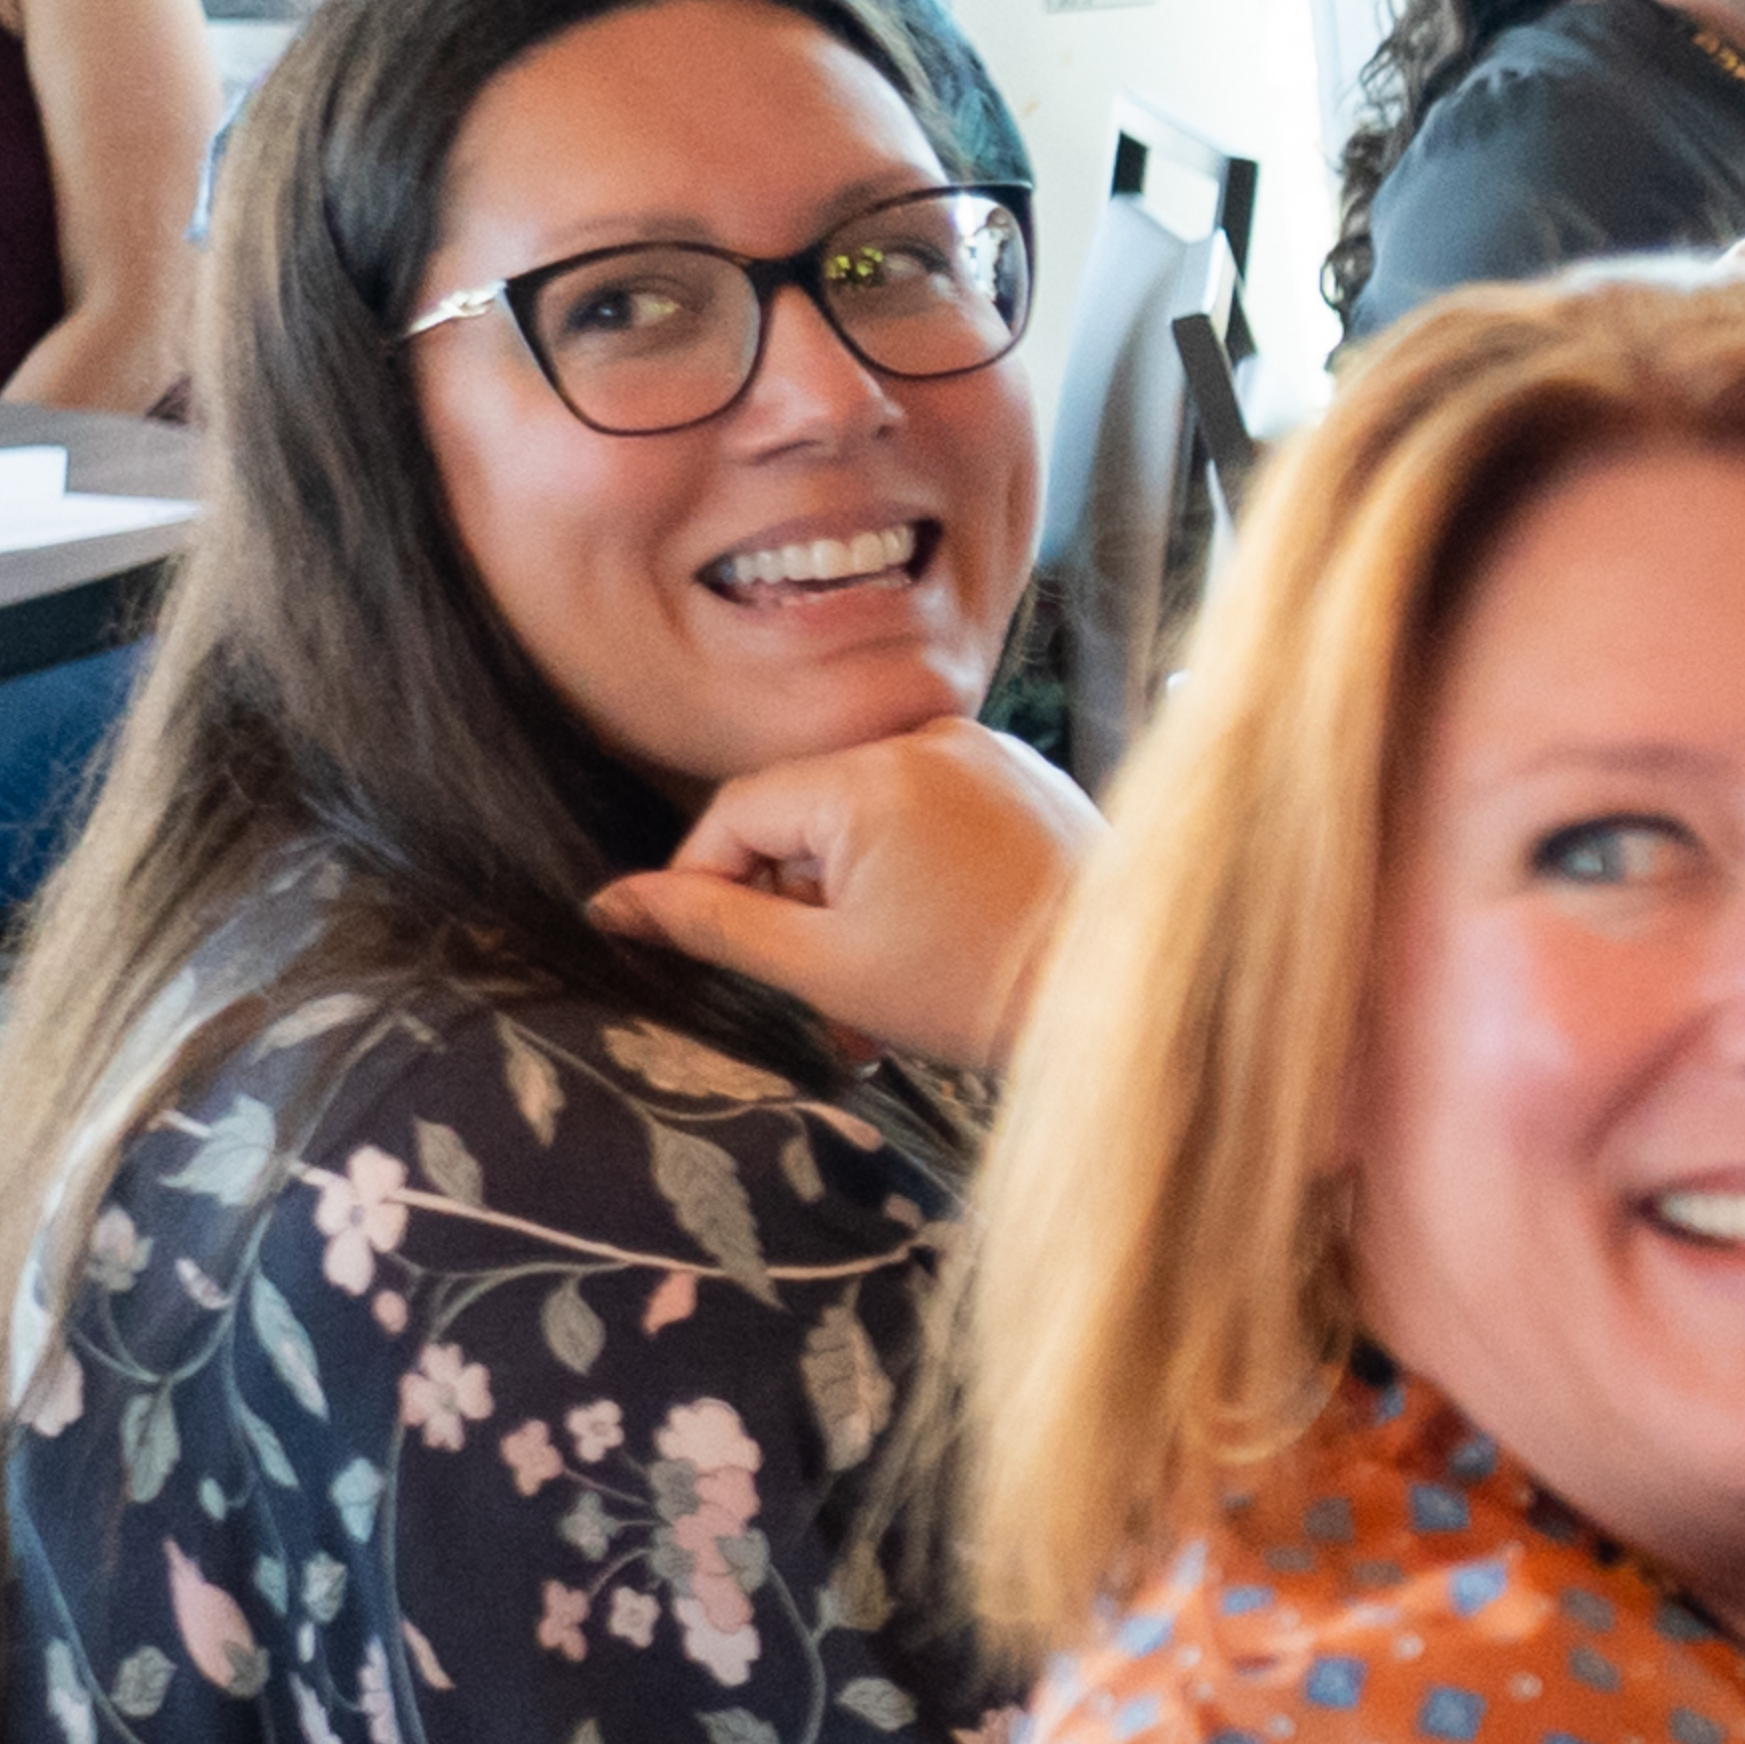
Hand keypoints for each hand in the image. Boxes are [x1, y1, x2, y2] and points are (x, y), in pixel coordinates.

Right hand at [586, 723, 1097, 1072]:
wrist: (1132, 994)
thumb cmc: (977, 988)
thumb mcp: (822, 966)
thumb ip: (712, 924)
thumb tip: (612, 904)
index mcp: (871, 775)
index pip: (738, 811)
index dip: (705, 884)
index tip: (704, 952)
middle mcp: (930, 739)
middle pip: (807, 818)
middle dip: (796, 913)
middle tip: (814, 1004)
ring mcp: (987, 753)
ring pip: (870, 826)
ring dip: (854, 909)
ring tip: (877, 1003)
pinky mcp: (1026, 778)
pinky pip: (933, 819)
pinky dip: (914, 879)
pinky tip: (932, 954)